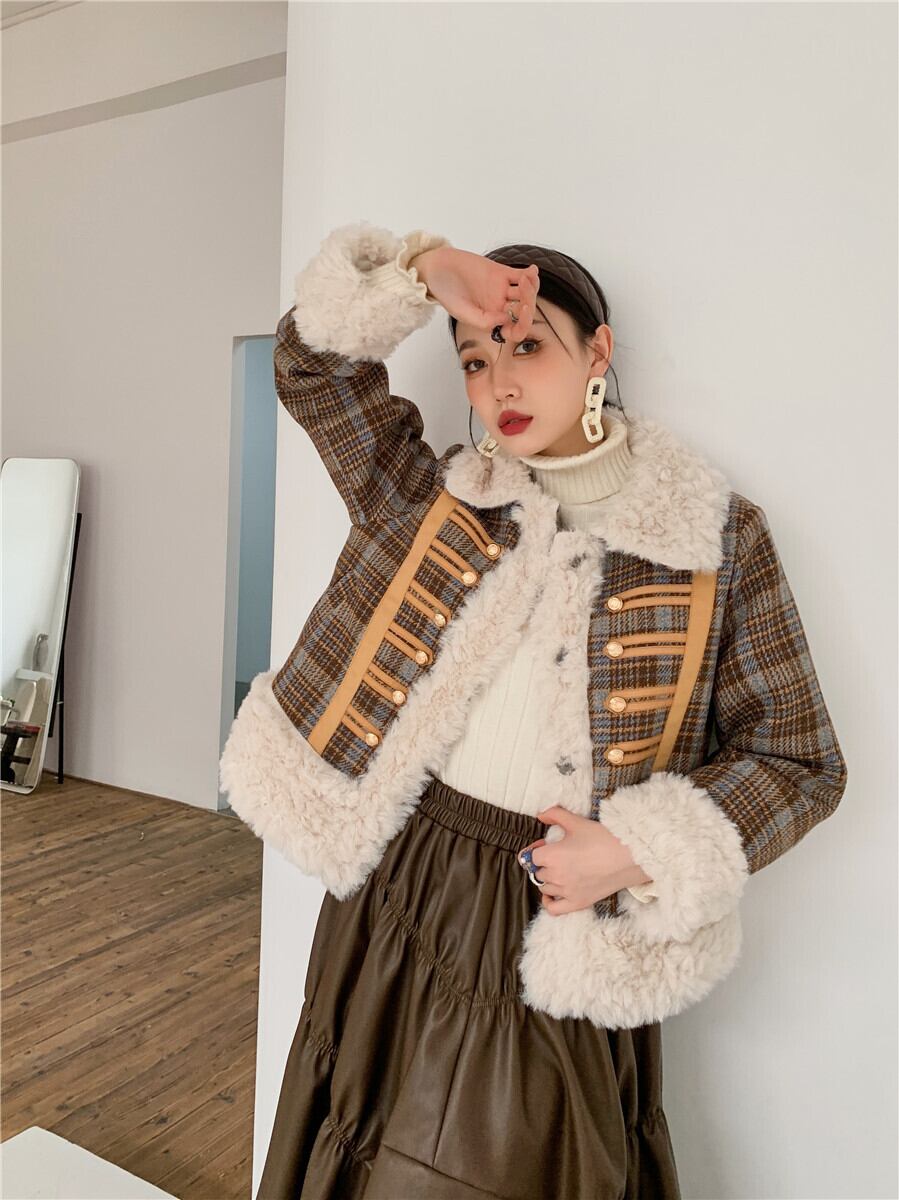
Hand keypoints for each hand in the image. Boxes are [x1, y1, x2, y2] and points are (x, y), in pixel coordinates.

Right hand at [411, 247, 539, 342]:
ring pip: (525, 292)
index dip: (523, 325)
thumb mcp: (461, 312)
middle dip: (529, 302)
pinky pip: (521, 275)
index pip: (514, 330)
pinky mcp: (501, 273)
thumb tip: (506, 319)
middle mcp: (499, 307)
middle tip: (524, 291)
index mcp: (491, 321)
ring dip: (531, 287)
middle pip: (524, 310)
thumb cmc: (446, 293)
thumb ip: (483, 321)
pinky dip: (530, 273)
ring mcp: (501, 290)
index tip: (520, 312)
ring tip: (525, 279)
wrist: (438, 269)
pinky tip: (532, 270)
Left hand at [517, 805, 653, 915]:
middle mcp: (556, 876)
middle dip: (545, 863)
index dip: (539, 849)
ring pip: (545, 888)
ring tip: (560, 870)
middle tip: (559, 855)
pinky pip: (554, 909)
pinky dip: (549, 902)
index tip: (549, 845)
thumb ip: (555, 815)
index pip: (533, 856)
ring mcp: (566, 892)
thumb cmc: (603, 838)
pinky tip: (551, 894)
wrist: (628, 857)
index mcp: (552, 856)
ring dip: (548, 879)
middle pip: (539, 872)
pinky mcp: (578, 903)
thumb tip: (540, 815)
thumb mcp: (576, 822)